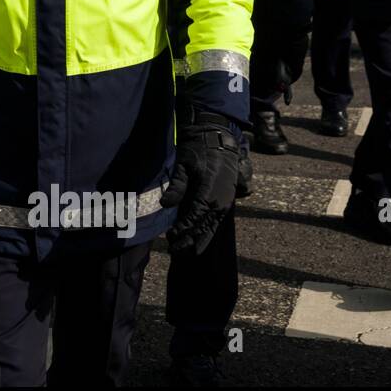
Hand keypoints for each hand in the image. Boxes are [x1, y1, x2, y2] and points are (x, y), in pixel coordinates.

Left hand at [161, 113, 241, 254]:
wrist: (217, 139)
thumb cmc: (198, 150)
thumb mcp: (183, 164)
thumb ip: (176, 185)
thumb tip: (165, 204)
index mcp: (209, 192)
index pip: (195, 217)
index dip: (183, 229)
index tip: (171, 238)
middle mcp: (220, 200)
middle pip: (205, 227)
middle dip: (190, 241)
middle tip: (174, 252)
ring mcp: (224, 202)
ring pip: (212, 227)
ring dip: (198, 239)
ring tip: (184, 251)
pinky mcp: (225, 200)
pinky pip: (215, 221)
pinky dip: (206, 231)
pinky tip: (197, 238)